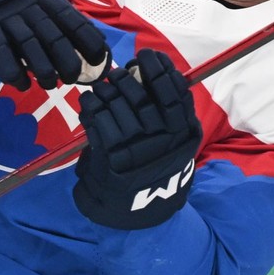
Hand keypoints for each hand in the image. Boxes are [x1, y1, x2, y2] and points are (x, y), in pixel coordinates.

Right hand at [0, 0, 110, 90]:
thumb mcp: (43, 0)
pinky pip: (2, 52)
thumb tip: (99, 42)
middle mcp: (30, 7)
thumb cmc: (20, 0)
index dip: (88, 41)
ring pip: (30, 46)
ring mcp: (8, 16)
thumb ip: (65, 18)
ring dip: (43, 70)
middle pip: (54, 37)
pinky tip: (23, 85)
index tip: (97, 59)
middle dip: (67, 62)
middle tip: (71, 78)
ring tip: (49, 84)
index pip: (73, 20)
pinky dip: (14, 72)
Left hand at [73, 49, 201, 228]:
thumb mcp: (177, 146)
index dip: (161, 69)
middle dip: (129, 78)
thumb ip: (172, 113)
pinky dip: (90, 107)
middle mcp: (164, 141)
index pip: (176, 91)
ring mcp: (138, 151)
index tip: (148, 55)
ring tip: (102, 88)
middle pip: (144, 95)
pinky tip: (89, 103)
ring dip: (107, 90)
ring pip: (119, 106)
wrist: (141, 218)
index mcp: (184, 135)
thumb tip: (152, 73)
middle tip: (120, 73)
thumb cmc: (155, 173)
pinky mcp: (112, 161)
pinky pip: (98, 122)